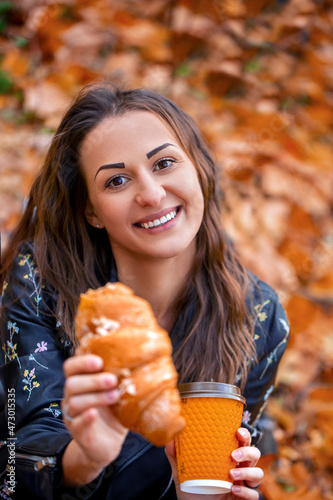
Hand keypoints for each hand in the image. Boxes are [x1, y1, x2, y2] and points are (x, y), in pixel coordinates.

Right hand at [62, 354, 127, 469]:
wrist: (109, 442)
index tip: (99, 361)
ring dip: (95, 397)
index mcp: (80, 382)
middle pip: (71, 383)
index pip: (71, 367)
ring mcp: (72, 415)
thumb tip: (140, 359)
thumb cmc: (113, 411)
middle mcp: (72, 396)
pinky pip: (76, 423)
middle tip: (113, 380)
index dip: (82, 362)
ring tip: (114, 396)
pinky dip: (85, 417)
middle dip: (93, 380)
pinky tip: (95, 413)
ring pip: (74, 402)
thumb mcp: (117, 391)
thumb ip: (120, 376)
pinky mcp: (78, 432)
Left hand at [165, 428, 262, 499]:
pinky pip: (254, 494)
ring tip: (231, 475)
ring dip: (247, 472)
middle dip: (247, 451)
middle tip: (233, 455)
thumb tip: (170, 440)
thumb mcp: (183, 474)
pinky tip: (233, 490)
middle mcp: (237, 469)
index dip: (244, 434)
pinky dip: (246, 491)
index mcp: (226, 458)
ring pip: (258, 473)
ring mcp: (242, 485)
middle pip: (254, 453)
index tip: (237, 432)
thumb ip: (177, 457)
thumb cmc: (192, 492)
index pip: (241, 441)